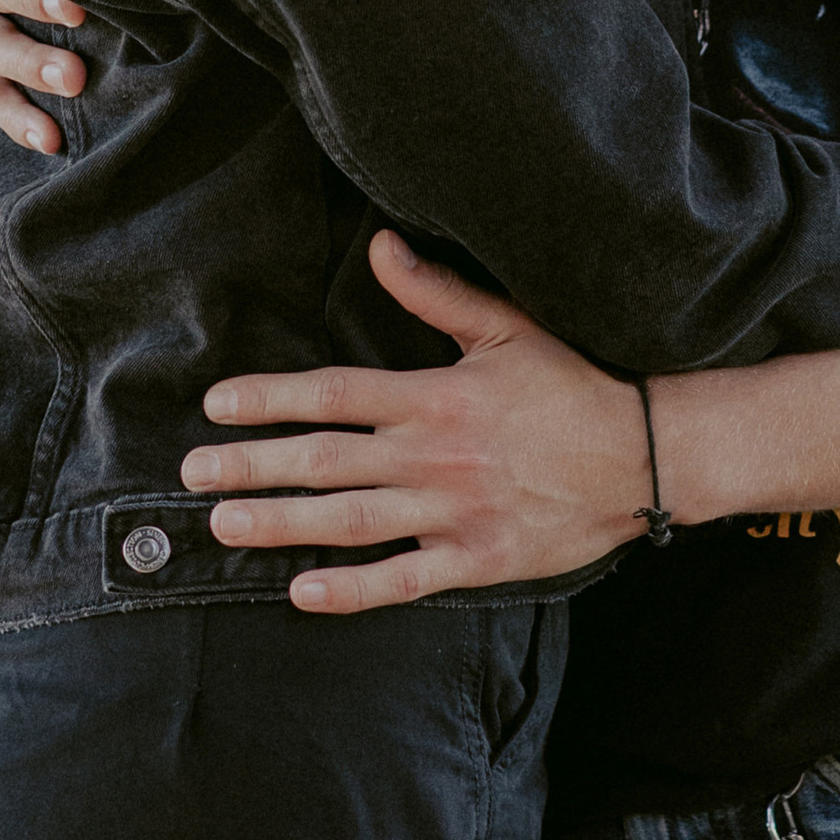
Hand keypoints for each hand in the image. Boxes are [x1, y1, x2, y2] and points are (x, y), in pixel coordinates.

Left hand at [180, 231, 650, 611]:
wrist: (646, 454)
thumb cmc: (575, 385)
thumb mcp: (508, 326)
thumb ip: (436, 292)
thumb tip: (381, 246)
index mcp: (435, 395)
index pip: (333, 394)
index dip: (270, 399)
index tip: (217, 407)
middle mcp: (433, 455)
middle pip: (323, 462)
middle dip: (251, 468)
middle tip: (193, 476)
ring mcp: (452, 512)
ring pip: (349, 522)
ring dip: (281, 524)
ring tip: (225, 526)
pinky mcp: (476, 559)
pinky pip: (402, 580)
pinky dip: (350, 590)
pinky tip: (301, 592)